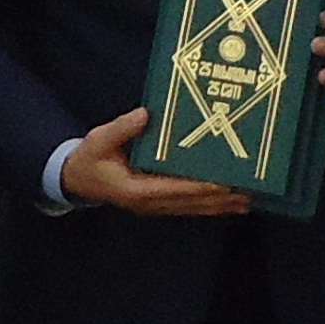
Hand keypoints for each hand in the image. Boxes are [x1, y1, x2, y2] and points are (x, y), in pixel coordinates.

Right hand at [59, 107, 251, 215]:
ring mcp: (154, 206)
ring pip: (191, 208)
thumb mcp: (99, 139)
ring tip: (246, 201)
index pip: (173, 190)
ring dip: (218, 206)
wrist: (77, 179)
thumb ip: (122, 128)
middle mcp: (149, 203)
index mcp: (136, 189)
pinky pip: (186, 206)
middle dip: (218, 199)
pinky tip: (225, 202)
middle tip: (247, 192)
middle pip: (189, 203)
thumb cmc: (90, 158)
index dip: (199, 188)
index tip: (223, 184)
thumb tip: (146, 114)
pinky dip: (206, 204)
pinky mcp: (157, 203)